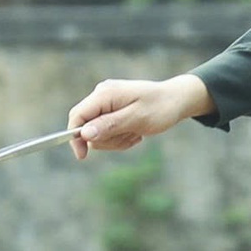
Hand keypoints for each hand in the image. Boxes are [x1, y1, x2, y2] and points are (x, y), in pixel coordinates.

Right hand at [64, 74, 210, 159]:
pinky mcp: (111, 112)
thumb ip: (110, 125)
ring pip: (98, 135)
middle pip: (87, 129)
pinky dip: (122, 138)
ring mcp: (106, 104)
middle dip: (108, 139)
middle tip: (132, 135)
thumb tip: (85, 134)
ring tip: (137, 132)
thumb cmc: (160, 108)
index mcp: (105, 94)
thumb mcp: (137, 119)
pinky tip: (136, 131)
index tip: (82, 156)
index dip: (75, 137)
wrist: (176, 100)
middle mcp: (101, 96)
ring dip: (117, 140)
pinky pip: (108, 133)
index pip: (77, 115)